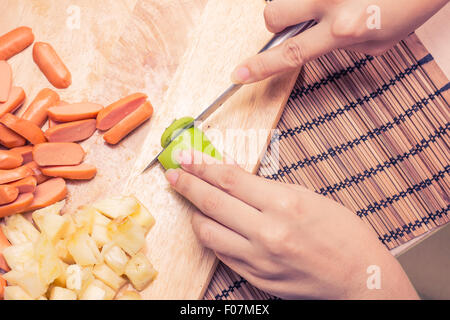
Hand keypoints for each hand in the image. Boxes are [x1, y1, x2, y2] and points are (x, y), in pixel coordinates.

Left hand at [165, 150, 418, 298]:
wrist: (360, 277)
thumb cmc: (343, 233)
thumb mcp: (308, 197)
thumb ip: (267, 187)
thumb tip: (234, 175)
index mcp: (284, 204)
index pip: (229, 180)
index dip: (202, 165)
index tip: (186, 156)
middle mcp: (267, 232)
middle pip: (212, 203)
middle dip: (187, 184)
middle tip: (173, 172)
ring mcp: (259, 259)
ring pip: (209, 232)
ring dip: (195, 213)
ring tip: (191, 200)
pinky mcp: (257, 277)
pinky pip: (222, 254)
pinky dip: (212, 236)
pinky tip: (211, 225)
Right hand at [231, 0, 448, 83]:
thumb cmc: (411, 6)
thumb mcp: (379, 43)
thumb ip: (341, 46)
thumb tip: (319, 39)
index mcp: (343, 30)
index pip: (290, 54)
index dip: (259, 67)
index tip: (237, 75)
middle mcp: (330, 2)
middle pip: (273, 14)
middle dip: (275, 22)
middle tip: (297, 20)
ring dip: (297, 3)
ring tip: (331, 2)